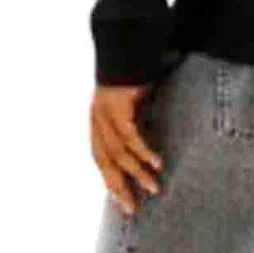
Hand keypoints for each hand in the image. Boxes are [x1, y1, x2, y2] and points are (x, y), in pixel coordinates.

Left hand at [91, 81, 164, 215]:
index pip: (101, 158)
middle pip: (106, 162)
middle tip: (132, 209)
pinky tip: (155, 164)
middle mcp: (98, 120)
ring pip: (119, 153)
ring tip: (154, 188)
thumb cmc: (134, 74)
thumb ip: (135, 122)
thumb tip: (147, 145)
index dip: (110, 180)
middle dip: (119, 187)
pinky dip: (143, 152)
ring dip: (137, 173)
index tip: (122, 201)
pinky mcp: (118, 106)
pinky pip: (130, 136)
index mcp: (98, 122)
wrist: (128, 43)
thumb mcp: (133, 103)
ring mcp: (105, 113)